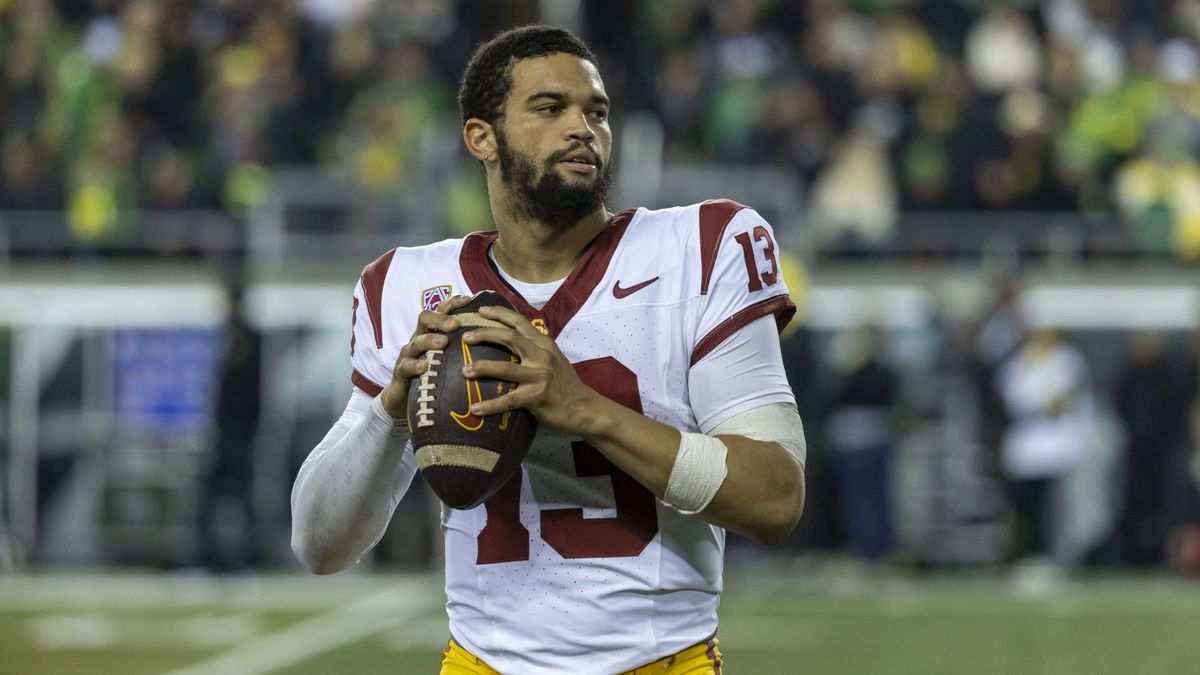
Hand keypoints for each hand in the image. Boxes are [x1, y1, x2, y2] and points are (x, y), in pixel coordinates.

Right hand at [380, 295, 474, 417]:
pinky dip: (414, 365)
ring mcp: (408, 354)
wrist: (405, 398)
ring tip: (443, 342)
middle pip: (424, 319)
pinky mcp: (400, 372)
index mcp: (432, 332)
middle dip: (439, 319)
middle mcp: (419, 338)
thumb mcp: (449, 357)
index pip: (441, 311)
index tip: (468, 300)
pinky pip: (405, 366)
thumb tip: (493, 338)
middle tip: (455, 324)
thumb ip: (464, 346)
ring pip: (416, 342)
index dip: (452, 303)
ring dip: (429, 340)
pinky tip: (424, 367)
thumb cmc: (434, 374)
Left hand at [459, 305, 600, 433]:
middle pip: (509, 337)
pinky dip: (490, 405)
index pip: (520, 322)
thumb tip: (513, 339)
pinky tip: (475, 408)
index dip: (499, 313)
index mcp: (544, 344)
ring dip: (482, 367)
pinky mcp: (537, 397)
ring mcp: (540, 376)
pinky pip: (508, 400)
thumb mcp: (555, 358)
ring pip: (505, 368)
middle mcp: (542, 356)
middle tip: (465, 337)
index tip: (480, 310)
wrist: (585, 408)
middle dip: (484, 334)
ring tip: (464, 371)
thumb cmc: (566, 384)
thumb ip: (536, 348)